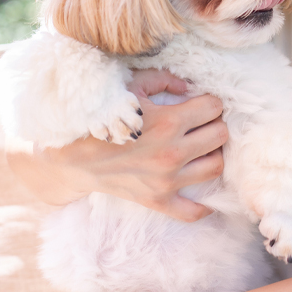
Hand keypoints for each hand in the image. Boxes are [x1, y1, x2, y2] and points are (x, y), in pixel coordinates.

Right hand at [7, 69, 226, 221]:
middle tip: (201, 123)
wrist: (71, 157)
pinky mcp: (158, 201)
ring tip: (200, 148)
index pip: (214, 108)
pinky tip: (204, 194)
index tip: (200, 103)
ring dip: (212, 155)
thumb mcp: (128, 87)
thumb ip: (162, 79)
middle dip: (214, 124)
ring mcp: (167, 180)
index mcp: (168, 122)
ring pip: (216, 167)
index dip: (210, 102)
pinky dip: (203, 205)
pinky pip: (192, 212)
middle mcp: (172, 152)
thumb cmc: (100, 117)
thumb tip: (188, 87)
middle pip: (220, 135)